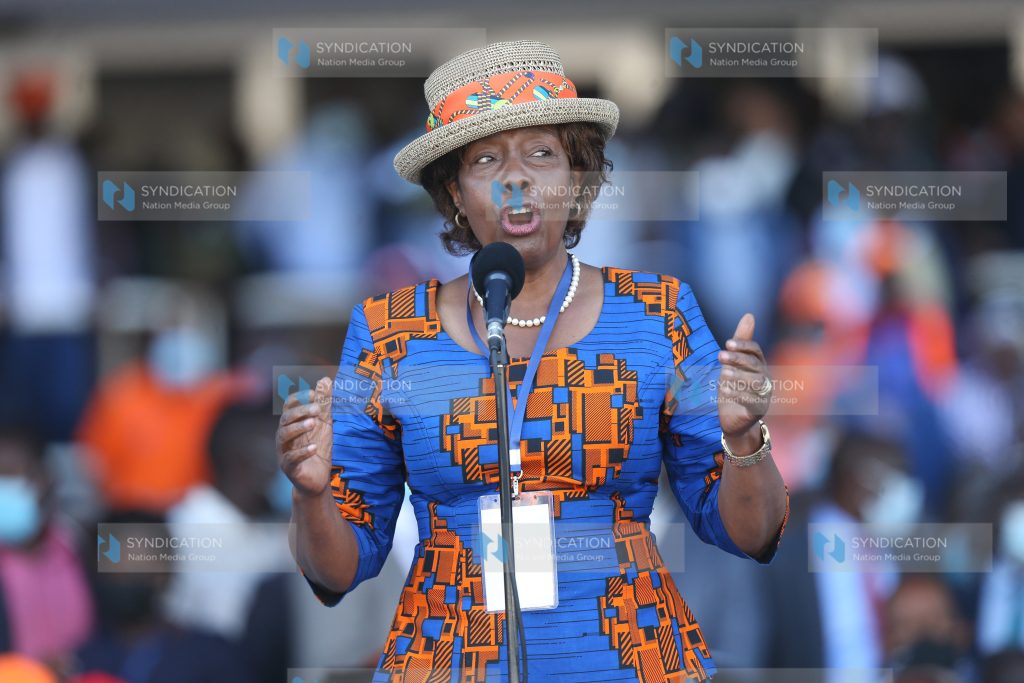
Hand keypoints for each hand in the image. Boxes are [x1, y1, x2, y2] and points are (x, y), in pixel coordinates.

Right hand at [276, 376, 333, 497]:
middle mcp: (284, 436)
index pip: (289, 406)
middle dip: (300, 412)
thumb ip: (324, 403)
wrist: (317, 479)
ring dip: (298, 428)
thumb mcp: (324, 424)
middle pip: (285, 419)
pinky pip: (291, 458)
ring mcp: (284, 452)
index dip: (299, 398)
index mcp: (291, 424)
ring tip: (313, 423)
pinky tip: (314, 447)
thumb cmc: (317, 448)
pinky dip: (302, 452)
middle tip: (317, 409)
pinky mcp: (289, 468)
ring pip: (284, 437)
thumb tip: (325, 379)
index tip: (314, 394)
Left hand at [717, 314, 770, 438]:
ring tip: (723, 374)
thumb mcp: (733, 364)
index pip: (756, 350)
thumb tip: (749, 315)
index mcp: (759, 365)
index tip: (727, 342)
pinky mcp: (758, 410)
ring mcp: (763, 394)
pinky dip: (738, 394)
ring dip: (739, 376)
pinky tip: (725, 390)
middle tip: (720, 356)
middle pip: (755, 365)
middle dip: (738, 359)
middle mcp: (764, 378)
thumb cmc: (734, 387)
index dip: (744, 345)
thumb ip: (740, 341)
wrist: (733, 419)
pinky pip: (751, 401)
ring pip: (755, 382)